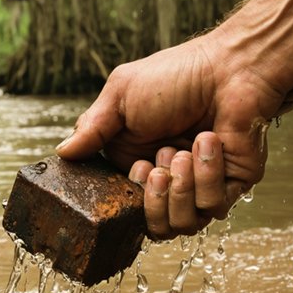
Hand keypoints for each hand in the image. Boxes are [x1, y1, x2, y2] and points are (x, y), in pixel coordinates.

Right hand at [56, 34, 283, 239]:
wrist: (231, 67)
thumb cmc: (176, 76)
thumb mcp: (120, 95)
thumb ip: (91, 128)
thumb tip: (61, 153)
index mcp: (138, 161)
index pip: (125, 206)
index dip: (128, 198)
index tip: (138, 167)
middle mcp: (169, 180)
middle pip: (153, 226)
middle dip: (154, 198)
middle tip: (158, 164)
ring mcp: (201, 185)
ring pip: (184, 225)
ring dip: (181, 187)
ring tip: (184, 149)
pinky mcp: (232, 186)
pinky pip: (213, 207)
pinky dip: (208, 174)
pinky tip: (209, 140)